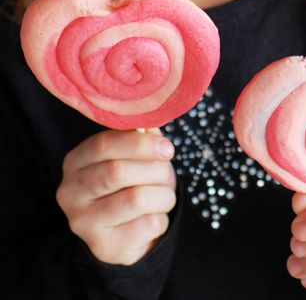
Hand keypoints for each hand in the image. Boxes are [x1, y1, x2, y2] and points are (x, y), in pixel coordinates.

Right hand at [56, 128, 175, 265]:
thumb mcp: (128, 156)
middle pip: (118, 171)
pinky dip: (162, 218)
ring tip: (164, 196)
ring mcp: (84, 222)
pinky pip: (148, 224)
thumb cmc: (128, 184)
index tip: (166, 147)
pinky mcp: (105, 246)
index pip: (103, 144)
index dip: (139, 143)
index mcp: (75, 162)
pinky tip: (155, 216)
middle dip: (154, 170)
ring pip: (136, 198)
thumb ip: (138, 136)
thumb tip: (150, 125)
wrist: (123, 234)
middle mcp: (71, 192)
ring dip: (163, 194)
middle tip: (168, 174)